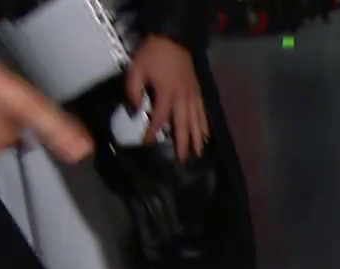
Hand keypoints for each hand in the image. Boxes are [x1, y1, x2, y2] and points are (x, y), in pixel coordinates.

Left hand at [126, 35, 207, 160]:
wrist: (173, 38)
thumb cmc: (153, 54)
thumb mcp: (136, 69)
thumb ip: (133, 91)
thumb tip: (135, 110)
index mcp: (167, 93)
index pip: (159, 118)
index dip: (153, 132)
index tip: (148, 144)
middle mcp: (183, 98)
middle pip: (184, 125)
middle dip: (183, 144)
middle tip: (183, 160)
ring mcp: (193, 95)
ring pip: (197, 121)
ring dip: (197, 139)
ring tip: (198, 153)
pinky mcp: (198, 91)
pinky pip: (203, 112)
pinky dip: (205, 125)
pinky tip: (206, 134)